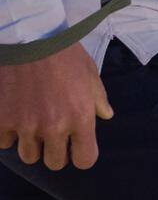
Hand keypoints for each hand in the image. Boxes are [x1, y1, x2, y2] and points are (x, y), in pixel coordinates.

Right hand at [0, 43, 113, 170]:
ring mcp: (26, 126)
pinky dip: (10, 133)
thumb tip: (106, 116)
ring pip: (29, 156)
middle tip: (53, 132)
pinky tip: (16, 114)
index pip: (85, 160)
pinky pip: (5, 143)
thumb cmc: (65, 53)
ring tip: (34, 121)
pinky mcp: (3, 121)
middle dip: (56, 150)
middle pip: (55, 163)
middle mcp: (54, 127)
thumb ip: (98, 99)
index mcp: (81, 116)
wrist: (33, 36)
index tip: (77, 147)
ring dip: (32, 143)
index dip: (81, 154)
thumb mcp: (90, 72)